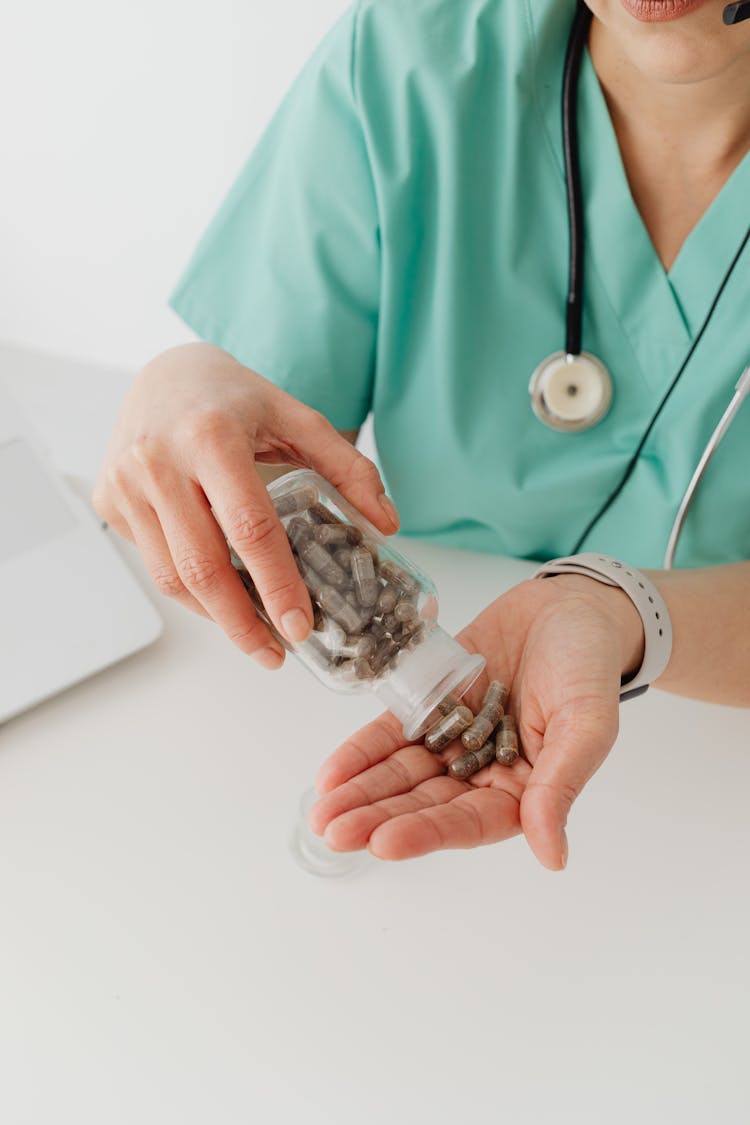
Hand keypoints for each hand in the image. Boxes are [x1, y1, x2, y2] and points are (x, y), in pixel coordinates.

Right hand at [93, 343, 397, 665]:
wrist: (165, 372)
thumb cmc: (235, 399)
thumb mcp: (298, 418)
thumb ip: (348, 468)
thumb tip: (386, 523)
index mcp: (212, 436)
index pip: (250, 528)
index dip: (276, 585)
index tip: (299, 626)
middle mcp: (158, 460)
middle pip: (202, 566)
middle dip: (242, 623)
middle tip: (275, 653)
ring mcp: (126, 483)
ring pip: (170, 576)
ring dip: (214, 617)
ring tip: (253, 635)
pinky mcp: (108, 500)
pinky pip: (152, 563)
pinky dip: (188, 592)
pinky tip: (221, 599)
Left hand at [310, 575, 643, 869]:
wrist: (571, 606)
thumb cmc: (589, 665)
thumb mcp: (588, 723)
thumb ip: (561, 784)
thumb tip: (552, 856)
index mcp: (524, 790)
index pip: (469, 822)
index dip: (426, 833)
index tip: (383, 843)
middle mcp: (483, 772)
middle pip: (424, 804)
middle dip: (377, 818)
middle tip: (333, 832)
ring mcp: (454, 739)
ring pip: (401, 775)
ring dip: (362, 793)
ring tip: (321, 812)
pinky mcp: (432, 706)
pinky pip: (392, 734)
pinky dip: (362, 753)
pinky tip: (331, 773)